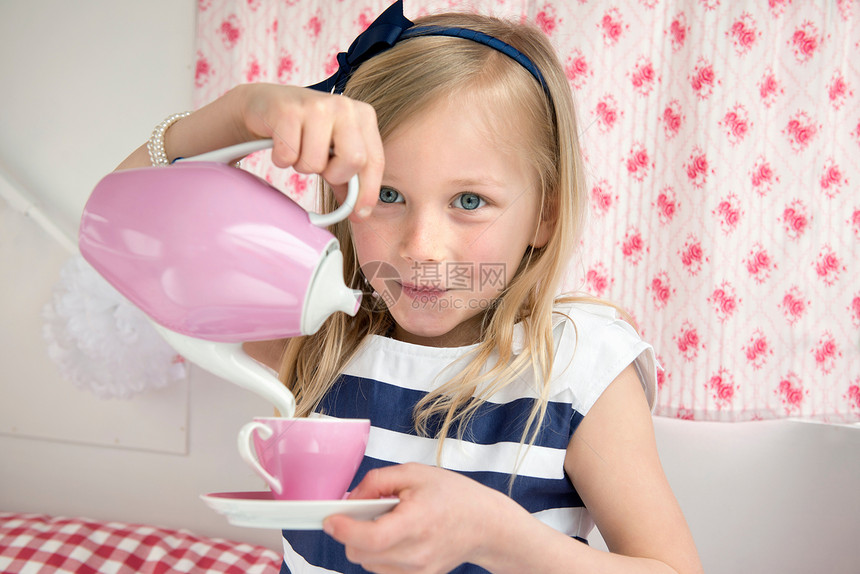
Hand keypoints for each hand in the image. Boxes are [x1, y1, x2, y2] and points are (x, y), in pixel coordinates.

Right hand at [238, 83, 383, 218]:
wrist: (263, 106)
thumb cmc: (304, 131)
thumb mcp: (333, 152)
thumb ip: (349, 179)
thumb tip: (359, 212)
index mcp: (363, 116)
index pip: (374, 161)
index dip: (368, 192)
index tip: (361, 214)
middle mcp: (344, 106)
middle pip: (354, 160)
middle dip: (334, 174)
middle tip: (321, 168)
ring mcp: (316, 105)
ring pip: (316, 162)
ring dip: (302, 166)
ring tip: (297, 149)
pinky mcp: (287, 111)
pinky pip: (288, 156)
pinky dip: (281, 159)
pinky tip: (280, 144)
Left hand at [323, 463, 521, 573]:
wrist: (486, 524)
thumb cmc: (454, 495)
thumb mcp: (414, 473)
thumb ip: (377, 481)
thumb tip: (350, 499)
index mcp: (417, 522)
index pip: (370, 537)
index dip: (344, 529)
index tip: (330, 518)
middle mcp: (417, 553)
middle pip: (361, 554)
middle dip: (351, 533)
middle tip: (363, 512)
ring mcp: (418, 571)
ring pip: (368, 563)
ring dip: (365, 543)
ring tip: (387, 521)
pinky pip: (382, 569)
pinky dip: (379, 553)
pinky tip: (395, 535)